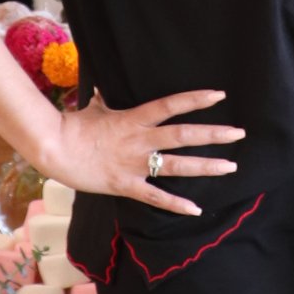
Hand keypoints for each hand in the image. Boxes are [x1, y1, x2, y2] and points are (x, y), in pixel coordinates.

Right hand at [31, 88, 244, 217]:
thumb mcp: (94, 108)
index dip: (195, 100)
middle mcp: (139, 140)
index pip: (171, 105)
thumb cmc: (74, 126)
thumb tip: (103, 85)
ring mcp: (135, 164)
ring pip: (176, 165)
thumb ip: (105, 98)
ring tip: (230, 166)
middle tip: (239, 133)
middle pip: (182, 135)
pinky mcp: (126, 185)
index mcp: (134, 119)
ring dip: (205, 166)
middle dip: (213, 135)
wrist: (54, 148)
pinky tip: (197, 208)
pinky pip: (156, 196)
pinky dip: (177, 204)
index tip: (219, 96)